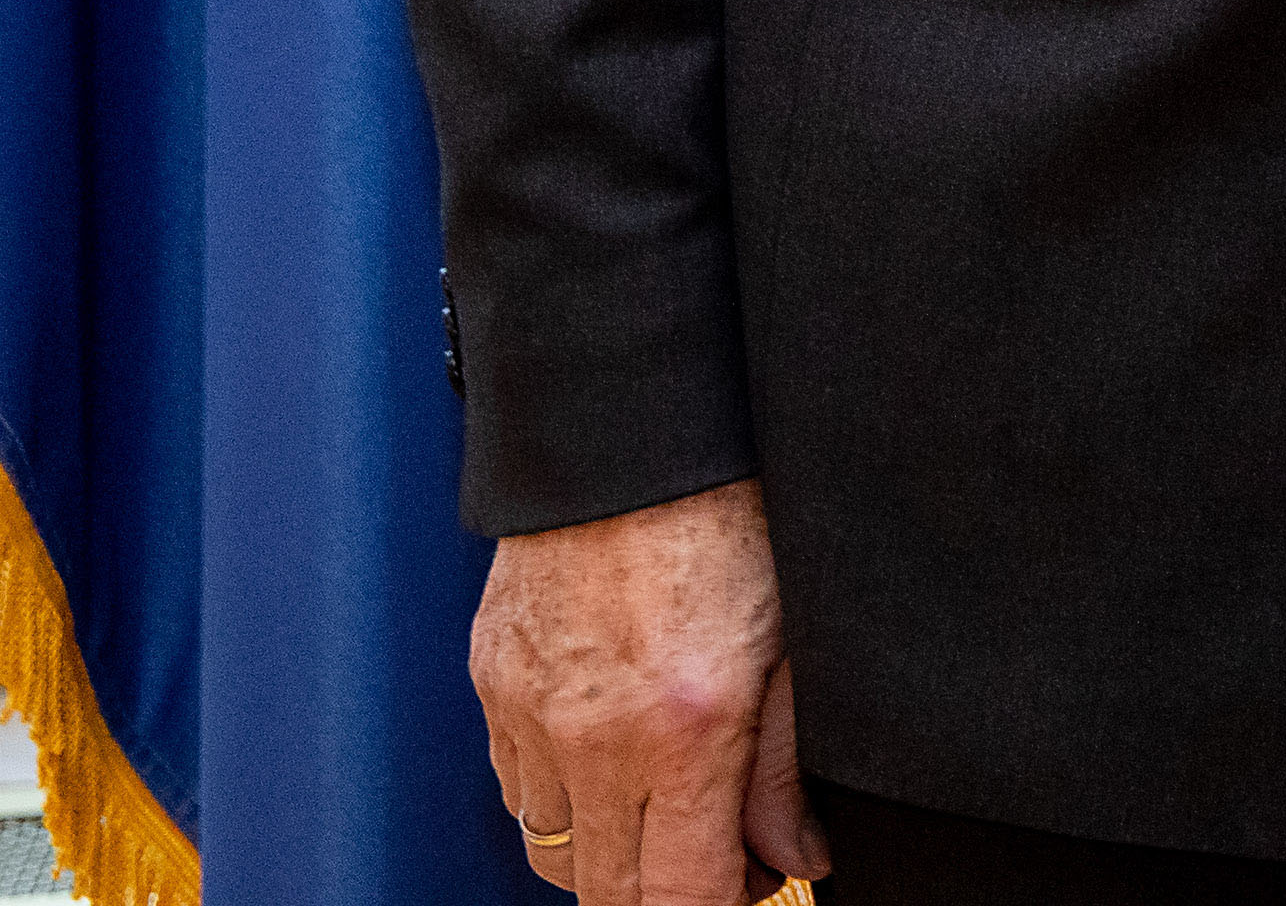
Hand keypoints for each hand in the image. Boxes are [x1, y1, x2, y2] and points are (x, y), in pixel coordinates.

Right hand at [471, 478, 818, 903]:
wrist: (630, 426)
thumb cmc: (727, 511)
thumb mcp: (791, 642)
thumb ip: (785, 769)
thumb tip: (794, 861)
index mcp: (683, 731)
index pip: (676, 899)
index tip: (749, 889)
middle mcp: (593, 737)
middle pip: (608, 893)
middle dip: (665, 892)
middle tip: (723, 853)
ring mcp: (530, 713)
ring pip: (553, 850)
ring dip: (610, 850)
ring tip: (668, 802)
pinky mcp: (491, 683)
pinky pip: (516, 787)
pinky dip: (561, 796)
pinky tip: (611, 755)